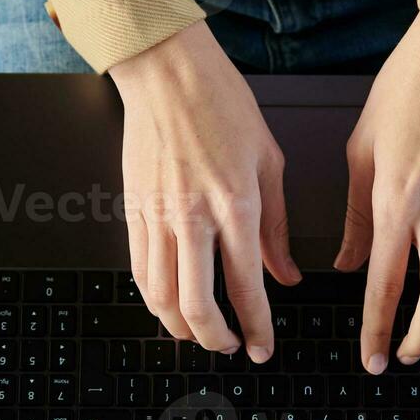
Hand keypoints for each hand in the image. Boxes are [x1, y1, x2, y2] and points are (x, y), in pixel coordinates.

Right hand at [110, 21, 300, 360]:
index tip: (262, 348)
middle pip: (195, 305)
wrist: (167, 71)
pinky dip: (153, 298)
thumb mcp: (268, 161)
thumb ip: (276, 226)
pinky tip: (168, 304)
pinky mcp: (133, 209)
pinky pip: (139, 269)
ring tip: (199, 333)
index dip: (255, 327)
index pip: (246, 287)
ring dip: (180, 327)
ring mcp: (157, 215)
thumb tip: (286, 274)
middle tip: (229, 347)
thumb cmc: (221, 103)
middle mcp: (192, 217)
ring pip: (160, 296)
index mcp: (235, 204)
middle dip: (215, 339)